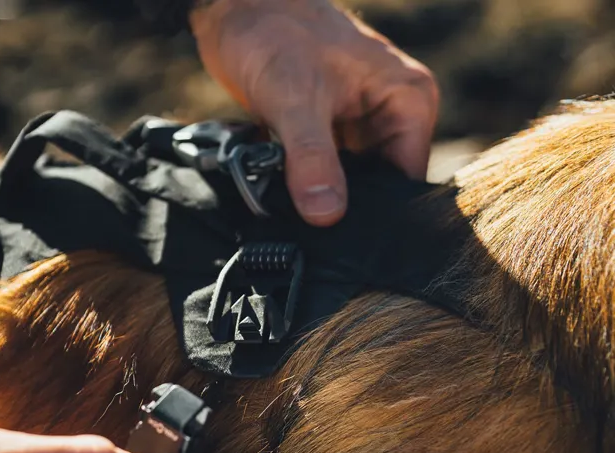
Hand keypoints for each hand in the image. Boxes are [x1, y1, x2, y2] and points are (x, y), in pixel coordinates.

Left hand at [191, 0, 438, 225]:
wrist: (234, 12)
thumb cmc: (274, 34)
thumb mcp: (296, 100)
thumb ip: (313, 158)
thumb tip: (326, 215)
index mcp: (407, 100)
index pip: (407, 178)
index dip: (378, 212)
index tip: (345, 239)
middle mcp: (391, 115)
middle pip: (379, 187)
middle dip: (346, 209)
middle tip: (313, 229)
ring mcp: (359, 128)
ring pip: (347, 185)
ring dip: (320, 200)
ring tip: (295, 212)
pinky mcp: (328, 136)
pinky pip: (323, 177)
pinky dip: (304, 189)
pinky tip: (286, 201)